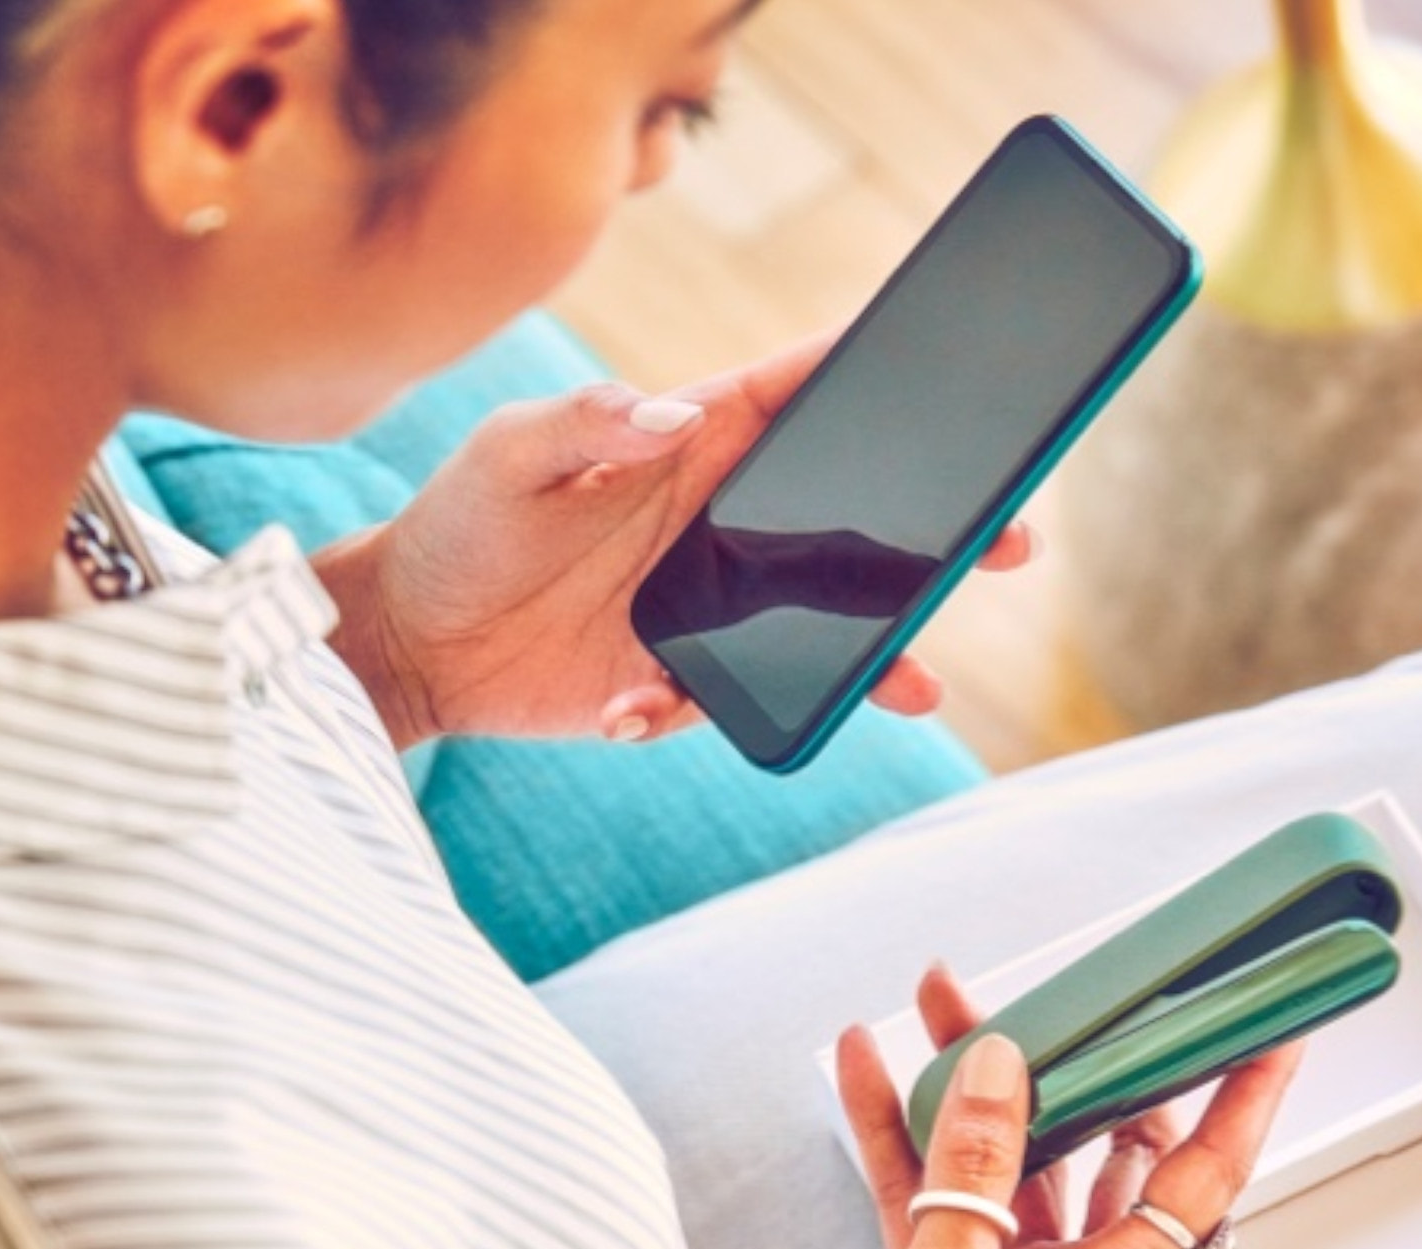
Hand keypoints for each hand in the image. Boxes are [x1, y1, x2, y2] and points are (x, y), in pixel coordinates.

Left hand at [317, 332, 1037, 748]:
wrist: (412, 640)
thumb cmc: (459, 522)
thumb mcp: (507, 454)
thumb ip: (584, 423)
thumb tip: (670, 415)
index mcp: (693, 441)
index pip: (800, 393)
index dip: (873, 373)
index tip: (952, 360)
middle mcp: (722, 519)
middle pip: (852, 513)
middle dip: (933, 526)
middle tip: (1008, 539)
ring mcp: (713, 602)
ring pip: (826, 620)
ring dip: (880, 647)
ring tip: (920, 683)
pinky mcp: (684, 675)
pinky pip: (733, 698)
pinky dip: (706, 713)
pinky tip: (635, 712)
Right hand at [832, 965, 1301, 1248]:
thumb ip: (976, 1177)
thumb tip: (1002, 1071)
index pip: (1198, 1177)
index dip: (1241, 1101)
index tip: (1272, 1031)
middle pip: (1091, 1142)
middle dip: (1075, 1060)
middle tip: (1064, 993)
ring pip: (1002, 1150)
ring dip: (970, 1078)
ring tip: (943, 1005)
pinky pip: (923, 1182)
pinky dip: (894, 1125)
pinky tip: (866, 1071)